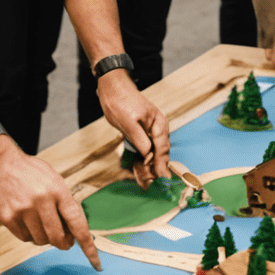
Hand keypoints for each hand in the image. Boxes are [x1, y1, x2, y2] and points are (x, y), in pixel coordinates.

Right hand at [0, 135, 100, 269]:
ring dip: (45, 238)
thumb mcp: (55, 181)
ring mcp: (23, 210)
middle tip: (65, 239)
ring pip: (41, 241)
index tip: (96, 262)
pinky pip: (25, 239)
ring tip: (42, 223)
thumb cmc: (31, 172)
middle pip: (57, 238)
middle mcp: (41, 201)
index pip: (77, 223)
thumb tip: (73, 232)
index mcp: (58, 190)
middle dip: (64, 243)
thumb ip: (65, 204)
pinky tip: (29, 222)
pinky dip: (30, 235)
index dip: (88, 245)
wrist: (0, 164)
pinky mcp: (8, 217)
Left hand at [98, 69, 171, 187]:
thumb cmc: (120, 102)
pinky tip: (140, 172)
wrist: (113, 89)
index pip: (161, 148)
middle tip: (152, 185)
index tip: (160, 178)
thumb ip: (139, 138)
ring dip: (149, 168)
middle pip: (160, 153)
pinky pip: (146, 150)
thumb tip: (148, 154)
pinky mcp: (142, 134)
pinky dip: (143, 161)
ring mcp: (150, 131)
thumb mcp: (128, 121)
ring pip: (153, 153)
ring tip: (146, 183)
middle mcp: (158, 128)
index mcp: (158, 124)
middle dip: (156, 169)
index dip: (160, 164)